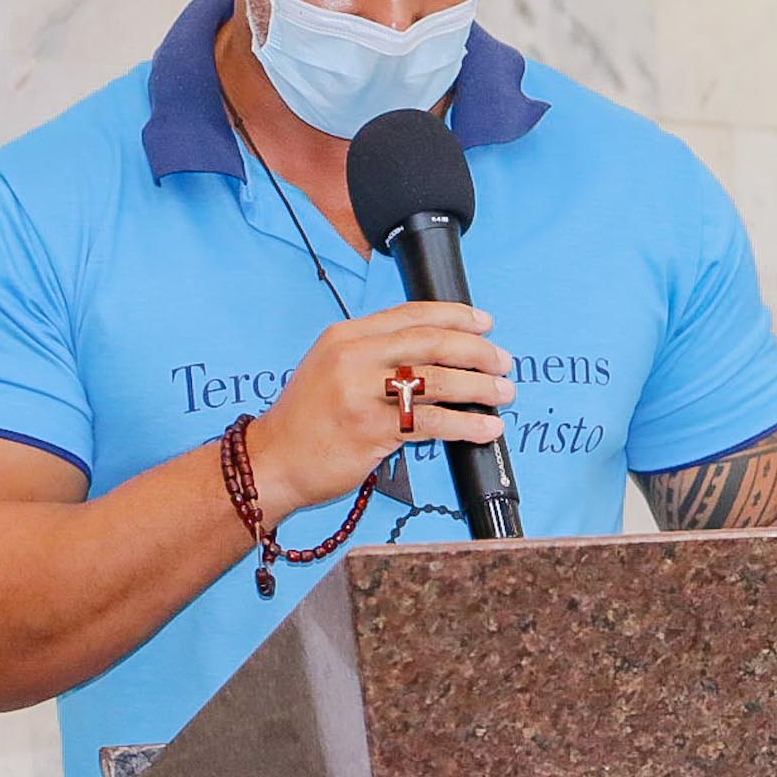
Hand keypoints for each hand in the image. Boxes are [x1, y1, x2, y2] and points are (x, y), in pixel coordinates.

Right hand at [244, 301, 515, 519]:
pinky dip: (466, 424)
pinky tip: (485, 428)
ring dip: (479, 387)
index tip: (485, 323)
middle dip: (476, 351)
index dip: (456, 316)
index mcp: (346, 336)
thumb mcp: (332, 367)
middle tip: (503, 361)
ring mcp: (361, 393)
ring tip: (504, 393)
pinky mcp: (371, 430)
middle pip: (431, 343)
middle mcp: (354, 357)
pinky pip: (432, 422)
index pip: (412, 315)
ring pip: (437, 381)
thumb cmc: (307, 419)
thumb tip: (437, 351)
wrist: (272, 461)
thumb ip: (376, 353)